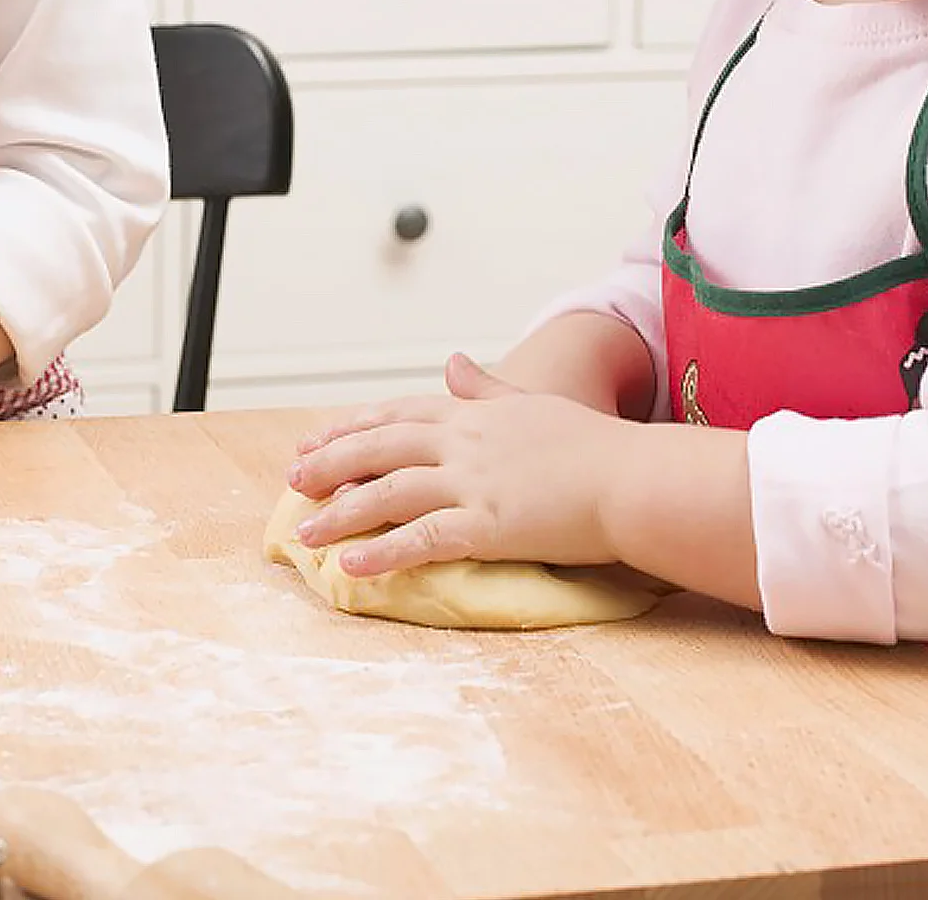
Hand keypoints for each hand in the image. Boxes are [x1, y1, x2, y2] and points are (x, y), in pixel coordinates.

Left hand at [287, 352, 635, 577]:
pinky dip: (383, 551)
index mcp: (474, 415)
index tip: (315, 439)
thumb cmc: (594, 446)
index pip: (398, 415)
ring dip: (341, 512)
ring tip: (304, 532)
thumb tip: (452, 362)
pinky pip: (423, 538)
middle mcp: (465, 442)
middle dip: (331, 462)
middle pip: (381, 448)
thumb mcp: (533, 404)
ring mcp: (475, 482)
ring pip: (390, 492)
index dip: (352, 427)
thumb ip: (486, 388)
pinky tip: (351, 564)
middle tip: (293, 479)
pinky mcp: (489, 525)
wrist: (635, 477)